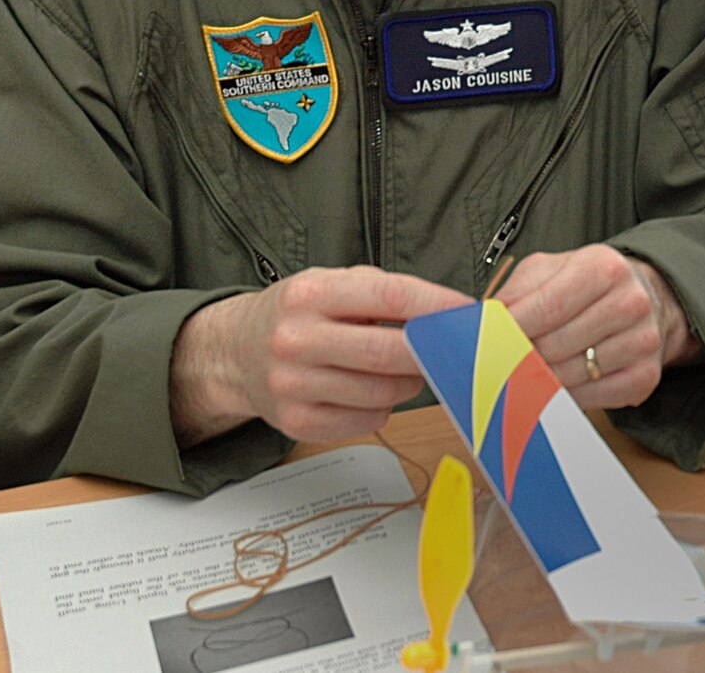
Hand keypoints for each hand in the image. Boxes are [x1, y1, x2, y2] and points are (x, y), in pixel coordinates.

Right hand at [173, 266, 472, 444]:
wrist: (236, 351)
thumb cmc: (300, 314)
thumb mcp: (333, 283)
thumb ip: (386, 293)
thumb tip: (448, 315)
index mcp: (311, 293)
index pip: (390, 297)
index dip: (437, 306)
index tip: (469, 313)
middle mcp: (296, 338)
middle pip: (389, 353)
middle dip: (430, 353)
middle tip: (450, 350)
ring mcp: (292, 384)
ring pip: (383, 392)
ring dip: (409, 383)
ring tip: (403, 368)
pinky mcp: (296, 421)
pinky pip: (367, 420)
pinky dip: (383, 407)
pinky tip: (369, 389)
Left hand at [498, 245, 700, 408]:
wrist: (647, 299)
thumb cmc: (589, 285)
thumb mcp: (552, 270)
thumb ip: (517, 292)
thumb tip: (483, 323)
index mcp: (603, 268)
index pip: (546, 308)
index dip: (509, 330)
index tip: (483, 344)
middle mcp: (630, 302)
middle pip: (555, 346)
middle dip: (520, 358)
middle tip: (498, 365)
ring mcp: (642, 342)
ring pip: (570, 377)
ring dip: (539, 381)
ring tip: (524, 374)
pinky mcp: (646, 376)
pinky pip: (592, 399)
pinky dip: (565, 398)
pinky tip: (556, 386)